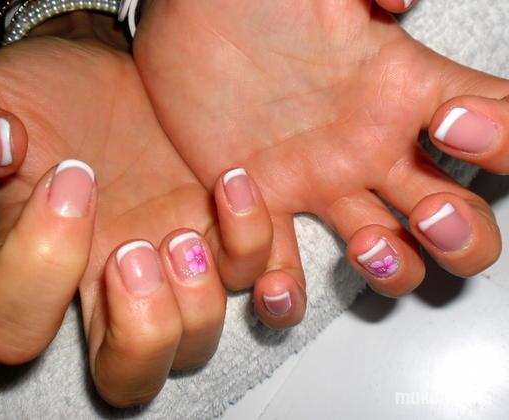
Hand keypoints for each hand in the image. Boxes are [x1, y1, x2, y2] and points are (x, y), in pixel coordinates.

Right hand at [0, 13, 271, 405]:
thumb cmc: (54, 94)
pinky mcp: (227, 236)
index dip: (35, 274)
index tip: (69, 183)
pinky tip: (235, 191)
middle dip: (142, 332)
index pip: (16, 332)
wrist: (117, 77)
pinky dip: (261, 254)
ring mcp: (176, 264)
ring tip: (187, 233)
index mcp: (43, 263)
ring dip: (200, 299)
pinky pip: (261, 281)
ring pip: (196, 341)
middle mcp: (112, 281)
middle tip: (136, 252)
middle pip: (130, 375)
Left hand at [135, 0, 508, 325]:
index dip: (502, 140)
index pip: (496, 123)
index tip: (450, 127)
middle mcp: (368, 149)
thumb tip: (402, 0)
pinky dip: (285, 291)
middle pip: (458, 216)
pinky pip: (282, 268)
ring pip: (385, 256)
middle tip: (426, 213)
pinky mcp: (257, 208)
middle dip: (461, 231)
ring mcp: (316, 186)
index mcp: (397, 90)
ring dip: (391, 268)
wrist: (176, 29)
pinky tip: (277, 282)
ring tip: (364, 245)